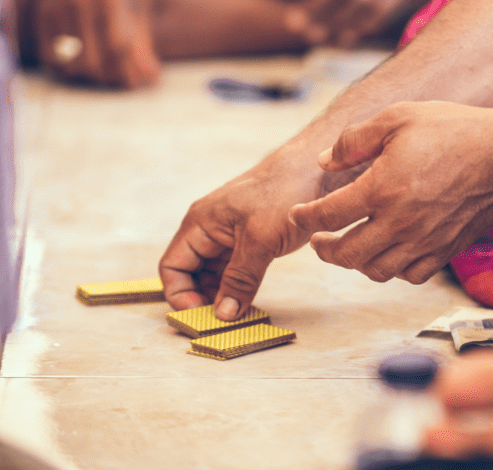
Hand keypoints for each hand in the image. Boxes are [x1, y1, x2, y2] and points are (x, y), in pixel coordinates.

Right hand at [158, 158, 315, 319]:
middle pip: (191, 274)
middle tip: (221, 324)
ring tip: (237, 317)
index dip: (180, 295)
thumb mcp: (261, 240)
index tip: (201, 317)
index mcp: (200, 223)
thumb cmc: (286, 191)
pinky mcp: (251, 239)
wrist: (319, 169)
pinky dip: (238, 288)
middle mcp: (210, 229)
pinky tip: (250, 302)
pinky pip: (235, 269)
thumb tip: (223, 315)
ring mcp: (230, 234)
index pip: (172, 266)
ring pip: (214, 274)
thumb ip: (240, 279)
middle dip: (201, 300)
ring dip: (221, 296)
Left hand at [288, 101, 492, 284]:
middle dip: (324, 249)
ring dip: (356, 262)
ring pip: (376, 270)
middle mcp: (400, 222)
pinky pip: (410, 275)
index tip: (298, 215)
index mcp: (382, 188)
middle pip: (346, 254)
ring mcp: (424, 241)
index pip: (327, 215)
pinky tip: (390, 252)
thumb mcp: (398, 118)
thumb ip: (354, 140)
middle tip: (318, 240)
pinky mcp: (445, 251)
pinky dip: (393, 269)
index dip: (305, 218)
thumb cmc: (454, 131)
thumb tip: (325, 162)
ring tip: (351, 246)